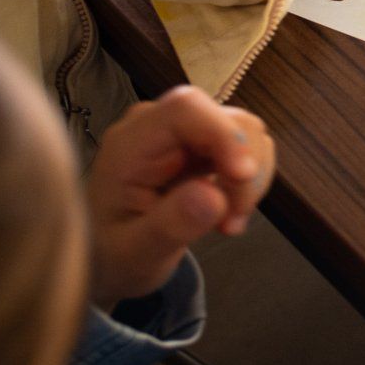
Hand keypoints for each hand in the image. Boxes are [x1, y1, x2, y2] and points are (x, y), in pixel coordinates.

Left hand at [82, 87, 274, 310]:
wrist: (113, 255)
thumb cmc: (115, 253)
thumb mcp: (134, 253)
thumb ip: (168, 225)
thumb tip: (212, 195)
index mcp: (131, 144)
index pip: (186, 109)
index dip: (224, 134)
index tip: (242, 177)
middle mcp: (159, 128)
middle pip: (227, 120)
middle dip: (244, 170)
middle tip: (232, 218)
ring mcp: (185, 134)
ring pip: (246, 132)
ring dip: (250, 180)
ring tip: (228, 222)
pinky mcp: (204, 146)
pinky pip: (247, 149)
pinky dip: (250, 182)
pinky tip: (229, 212)